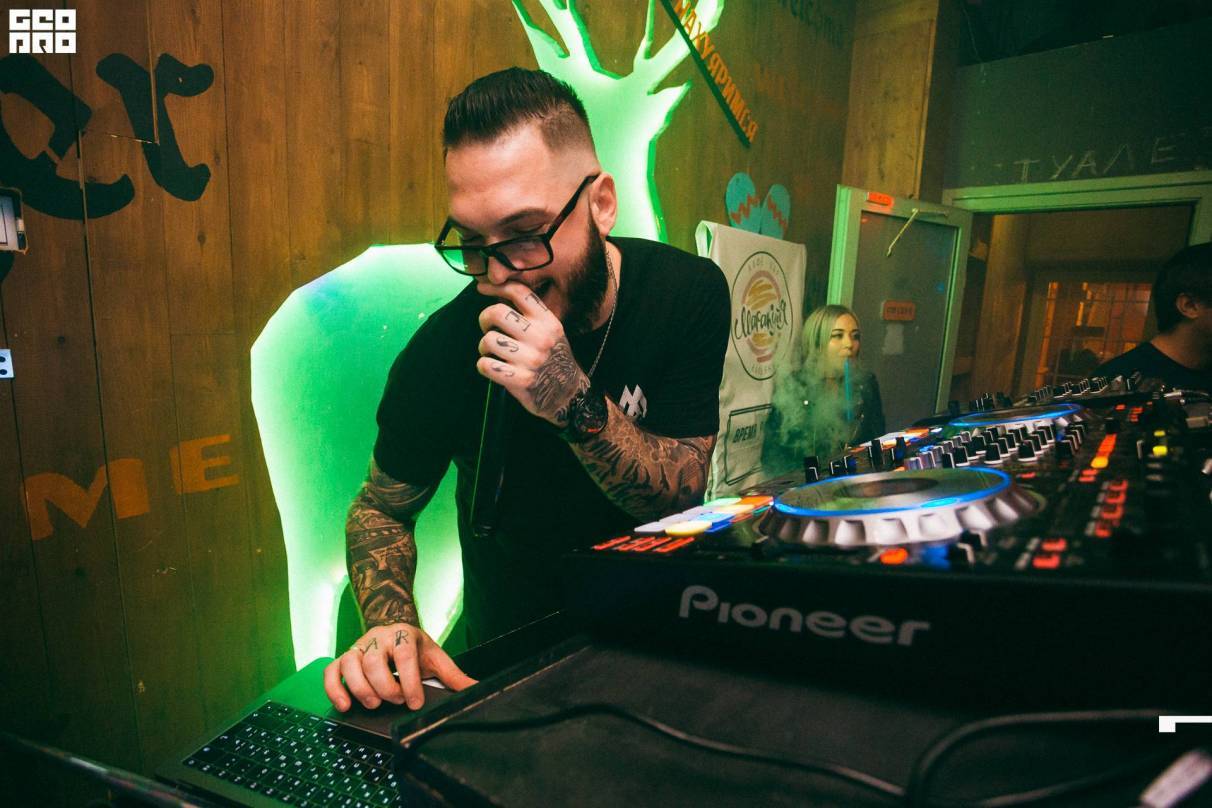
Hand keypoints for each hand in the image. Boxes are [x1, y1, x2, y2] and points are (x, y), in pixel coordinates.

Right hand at [323, 623, 475, 711]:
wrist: (394, 628)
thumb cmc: (415, 647)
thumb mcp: (436, 657)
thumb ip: (453, 675)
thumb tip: (476, 690)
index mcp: (404, 636)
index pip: (404, 656)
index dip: (409, 681)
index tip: (414, 702)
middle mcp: (378, 638)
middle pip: (374, 662)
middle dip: (386, 687)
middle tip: (396, 700)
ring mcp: (358, 647)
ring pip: (351, 665)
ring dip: (361, 689)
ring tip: (374, 704)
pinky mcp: (343, 658)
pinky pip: (331, 671)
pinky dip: (335, 689)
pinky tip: (344, 705)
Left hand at [476, 280, 588, 426]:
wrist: (568, 394)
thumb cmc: (553, 359)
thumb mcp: (551, 331)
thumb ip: (530, 314)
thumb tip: (498, 292)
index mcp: (548, 322)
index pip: (519, 292)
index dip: (496, 286)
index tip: (483, 288)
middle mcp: (541, 338)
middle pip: (498, 313)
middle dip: (485, 318)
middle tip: (487, 326)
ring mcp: (530, 359)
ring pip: (489, 340)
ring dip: (484, 346)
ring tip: (491, 351)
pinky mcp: (520, 380)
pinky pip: (486, 365)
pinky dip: (483, 365)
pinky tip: (491, 366)